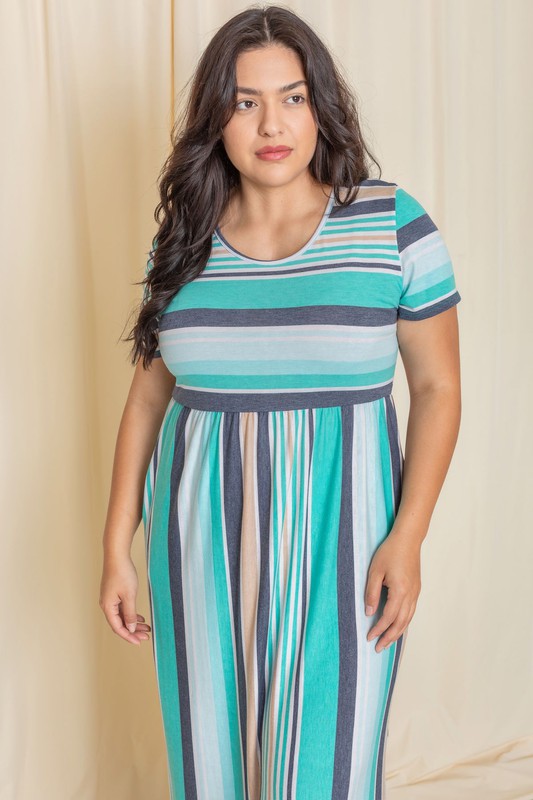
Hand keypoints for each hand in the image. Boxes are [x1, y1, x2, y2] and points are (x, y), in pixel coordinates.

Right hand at [99, 555, 151, 645]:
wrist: (117, 556)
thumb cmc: (122, 573)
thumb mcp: (129, 596)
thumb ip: (130, 613)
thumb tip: (130, 628)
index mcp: (107, 607)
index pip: (117, 628)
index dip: (128, 636)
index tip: (139, 642)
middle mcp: (106, 605)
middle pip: (119, 623)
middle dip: (132, 631)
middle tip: (145, 636)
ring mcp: (110, 599)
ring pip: (122, 616)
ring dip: (133, 623)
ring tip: (145, 627)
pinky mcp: (114, 593)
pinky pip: (122, 609)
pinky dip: (131, 614)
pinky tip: (139, 617)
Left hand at [364, 529, 421, 652]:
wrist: (408, 539)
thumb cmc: (390, 552)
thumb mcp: (375, 571)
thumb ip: (371, 593)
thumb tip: (369, 612)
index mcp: (400, 591)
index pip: (388, 617)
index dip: (378, 629)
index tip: (369, 637)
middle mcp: (411, 595)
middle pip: (400, 623)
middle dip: (389, 637)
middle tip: (378, 648)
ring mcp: (416, 593)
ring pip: (408, 619)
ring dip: (397, 632)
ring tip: (388, 642)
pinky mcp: (417, 589)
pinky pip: (411, 611)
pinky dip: (404, 622)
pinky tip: (397, 625)